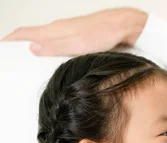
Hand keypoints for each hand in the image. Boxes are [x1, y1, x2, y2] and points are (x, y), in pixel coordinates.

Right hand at [1, 8, 147, 55]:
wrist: (123, 27)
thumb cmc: (103, 34)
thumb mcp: (76, 45)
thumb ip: (54, 47)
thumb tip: (32, 48)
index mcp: (53, 30)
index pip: (24, 33)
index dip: (10, 40)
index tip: (2, 47)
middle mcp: (58, 28)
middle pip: (32, 36)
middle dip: (20, 46)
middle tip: (13, 58)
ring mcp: (67, 31)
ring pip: (45, 39)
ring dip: (35, 47)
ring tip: (29, 60)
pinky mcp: (77, 35)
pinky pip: (57, 41)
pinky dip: (49, 48)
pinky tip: (54, 57)